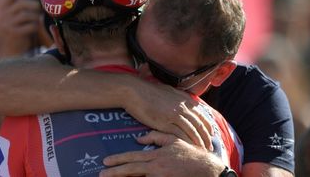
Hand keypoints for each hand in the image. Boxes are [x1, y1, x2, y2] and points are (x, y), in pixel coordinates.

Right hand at [0, 0, 42, 59]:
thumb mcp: (23, 10)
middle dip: (34, 4)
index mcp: (6, 5)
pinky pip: (28, 27)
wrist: (14, 45)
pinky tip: (36, 27)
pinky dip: (35, 26)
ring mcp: (7, 24)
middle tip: (41, 7)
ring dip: (35, 16)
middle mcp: (4, 13)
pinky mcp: (13, 34)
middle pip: (20, 3)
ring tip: (39, 18)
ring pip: (25, 15)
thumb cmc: (22, 24)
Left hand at [100, 131, 222, 176]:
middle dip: (115, 172)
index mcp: (156, 155)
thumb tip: (138, 139)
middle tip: (101, 174)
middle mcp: (156, 167)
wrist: (207, 169)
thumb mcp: (174, 141)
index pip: (133, 157)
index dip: (118, 160)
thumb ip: (156, 137)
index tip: (106, 162)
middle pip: (131, 169)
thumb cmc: (190, 155)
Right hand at [123, 78, 212, 149]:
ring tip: (203, 150)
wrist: (135, 91)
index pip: (202, 114)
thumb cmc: (149, 90)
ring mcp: (174, 115)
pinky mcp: (165, 123)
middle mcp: (182, 107)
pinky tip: (188, 148)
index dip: (208, 125)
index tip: (211, 133)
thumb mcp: (169, 90)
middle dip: (207, 137)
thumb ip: (180, 97)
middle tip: (211, 146)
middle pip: (200, 125)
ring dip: (199, 142)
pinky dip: (186, 142)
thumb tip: (187, 101)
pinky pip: (179, 135)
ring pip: (192, 131)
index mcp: (184, 99)